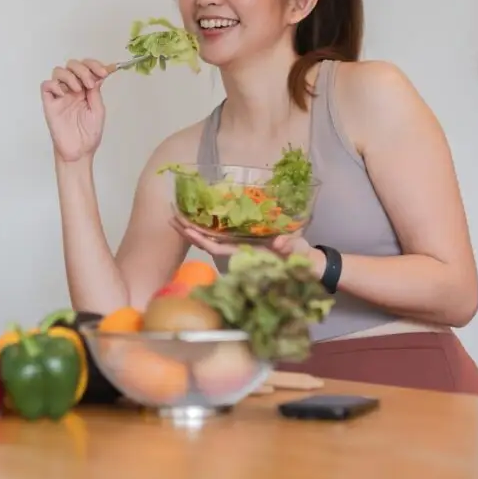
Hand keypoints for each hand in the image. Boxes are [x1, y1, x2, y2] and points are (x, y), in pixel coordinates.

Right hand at [40, 58, 109, 162]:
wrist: (79, 151)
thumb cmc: (89, 134)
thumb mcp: (98, 109)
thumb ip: (96, 91)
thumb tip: (97, 74)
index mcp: (86, 89)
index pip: (87, 68)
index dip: (95, 65)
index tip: (104, 72)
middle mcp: (72, 89)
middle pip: (72, 65)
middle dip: (83, 70)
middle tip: (90, 84)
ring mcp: (60, 95)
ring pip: (58, 71)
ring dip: (70, 76)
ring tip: (78, 90)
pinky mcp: (50, 103)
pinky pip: (46, 85)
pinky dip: (55, 85)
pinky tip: (63, 95)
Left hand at [168, 212, 324, 273]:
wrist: (306, 263)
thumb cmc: (300, 257)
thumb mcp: (297, 250)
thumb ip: (289, 246)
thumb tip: (279, 244)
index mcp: (245, 253)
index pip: (216, 247)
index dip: (201, 239)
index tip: (185, 229)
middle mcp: (237, 249)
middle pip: (207, 242)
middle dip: (188, 231)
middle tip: (171, 216)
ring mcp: (239, 245)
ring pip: (211, 238)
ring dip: (193, 228)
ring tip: (176, 215)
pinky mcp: (244, 240)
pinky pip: (221, 233)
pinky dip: (208, 225)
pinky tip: (197, 216)